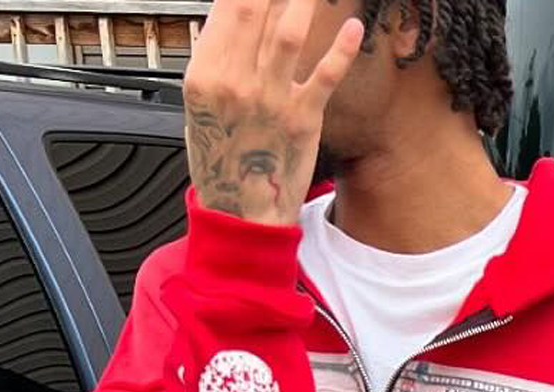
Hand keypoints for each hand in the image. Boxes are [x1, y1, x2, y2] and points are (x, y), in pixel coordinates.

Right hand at [183, 0, 362, 225]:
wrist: (242, 209)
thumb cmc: (222, 155)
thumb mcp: (200, 105)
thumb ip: (215, 60)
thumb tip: (233, 18)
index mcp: (204, 74)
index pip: (227, 7)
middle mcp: (236, 81)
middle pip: (256, 9)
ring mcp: (271, 99)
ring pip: (289, 33)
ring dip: (303, 0)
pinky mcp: (303, 119)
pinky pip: (325, 76)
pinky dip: (341, 50)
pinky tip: (354, 27)